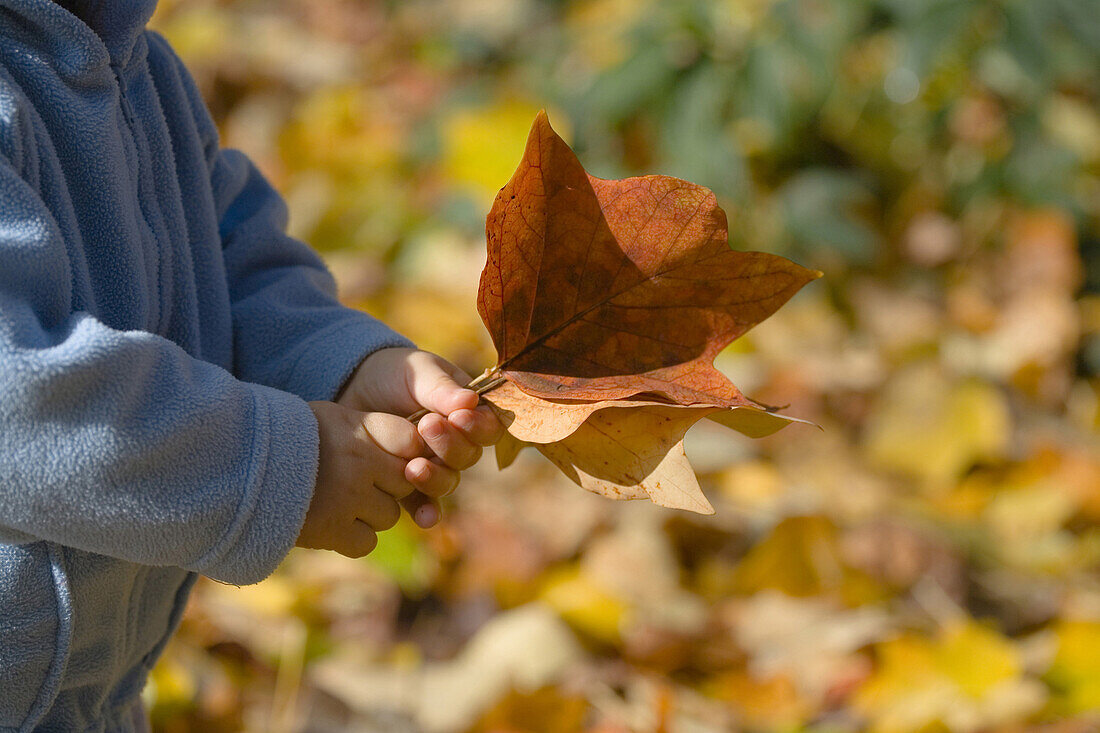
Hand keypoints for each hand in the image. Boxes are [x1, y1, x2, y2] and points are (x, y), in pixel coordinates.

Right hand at [297, 400, 444, 555]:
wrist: (234, 466)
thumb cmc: (285, 437)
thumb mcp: (328, 417)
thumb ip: (370, 429)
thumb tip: (413, 444)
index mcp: (360, 428)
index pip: (411, 441)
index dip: (403, 452)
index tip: (385, 455)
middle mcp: (361, 461)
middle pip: (405, 482)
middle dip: (388, 485)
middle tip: (358, 482)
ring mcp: (349, 497)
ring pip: (389, 515)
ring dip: (371, 513)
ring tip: (339, 501)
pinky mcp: (333, 530)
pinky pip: (366, 542)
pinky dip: (352, 538)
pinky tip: (330, 522)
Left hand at [337, 348, 503, 525]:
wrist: (350, 387)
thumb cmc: (393, 373)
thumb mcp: (417, 372)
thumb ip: (441, 389)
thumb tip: (471, 401)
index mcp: (467, 412)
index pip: (489, 427)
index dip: (479, 428)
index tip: (459, 418)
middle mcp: (456, 442)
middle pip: (469, 456)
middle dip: (450, 446)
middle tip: (426, 426)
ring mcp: (433, 464)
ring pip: (449, 481)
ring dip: (436, 478)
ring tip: (414, 466)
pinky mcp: (407, 483)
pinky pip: (424, 503)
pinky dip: (427, 512)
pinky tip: (424, 518)